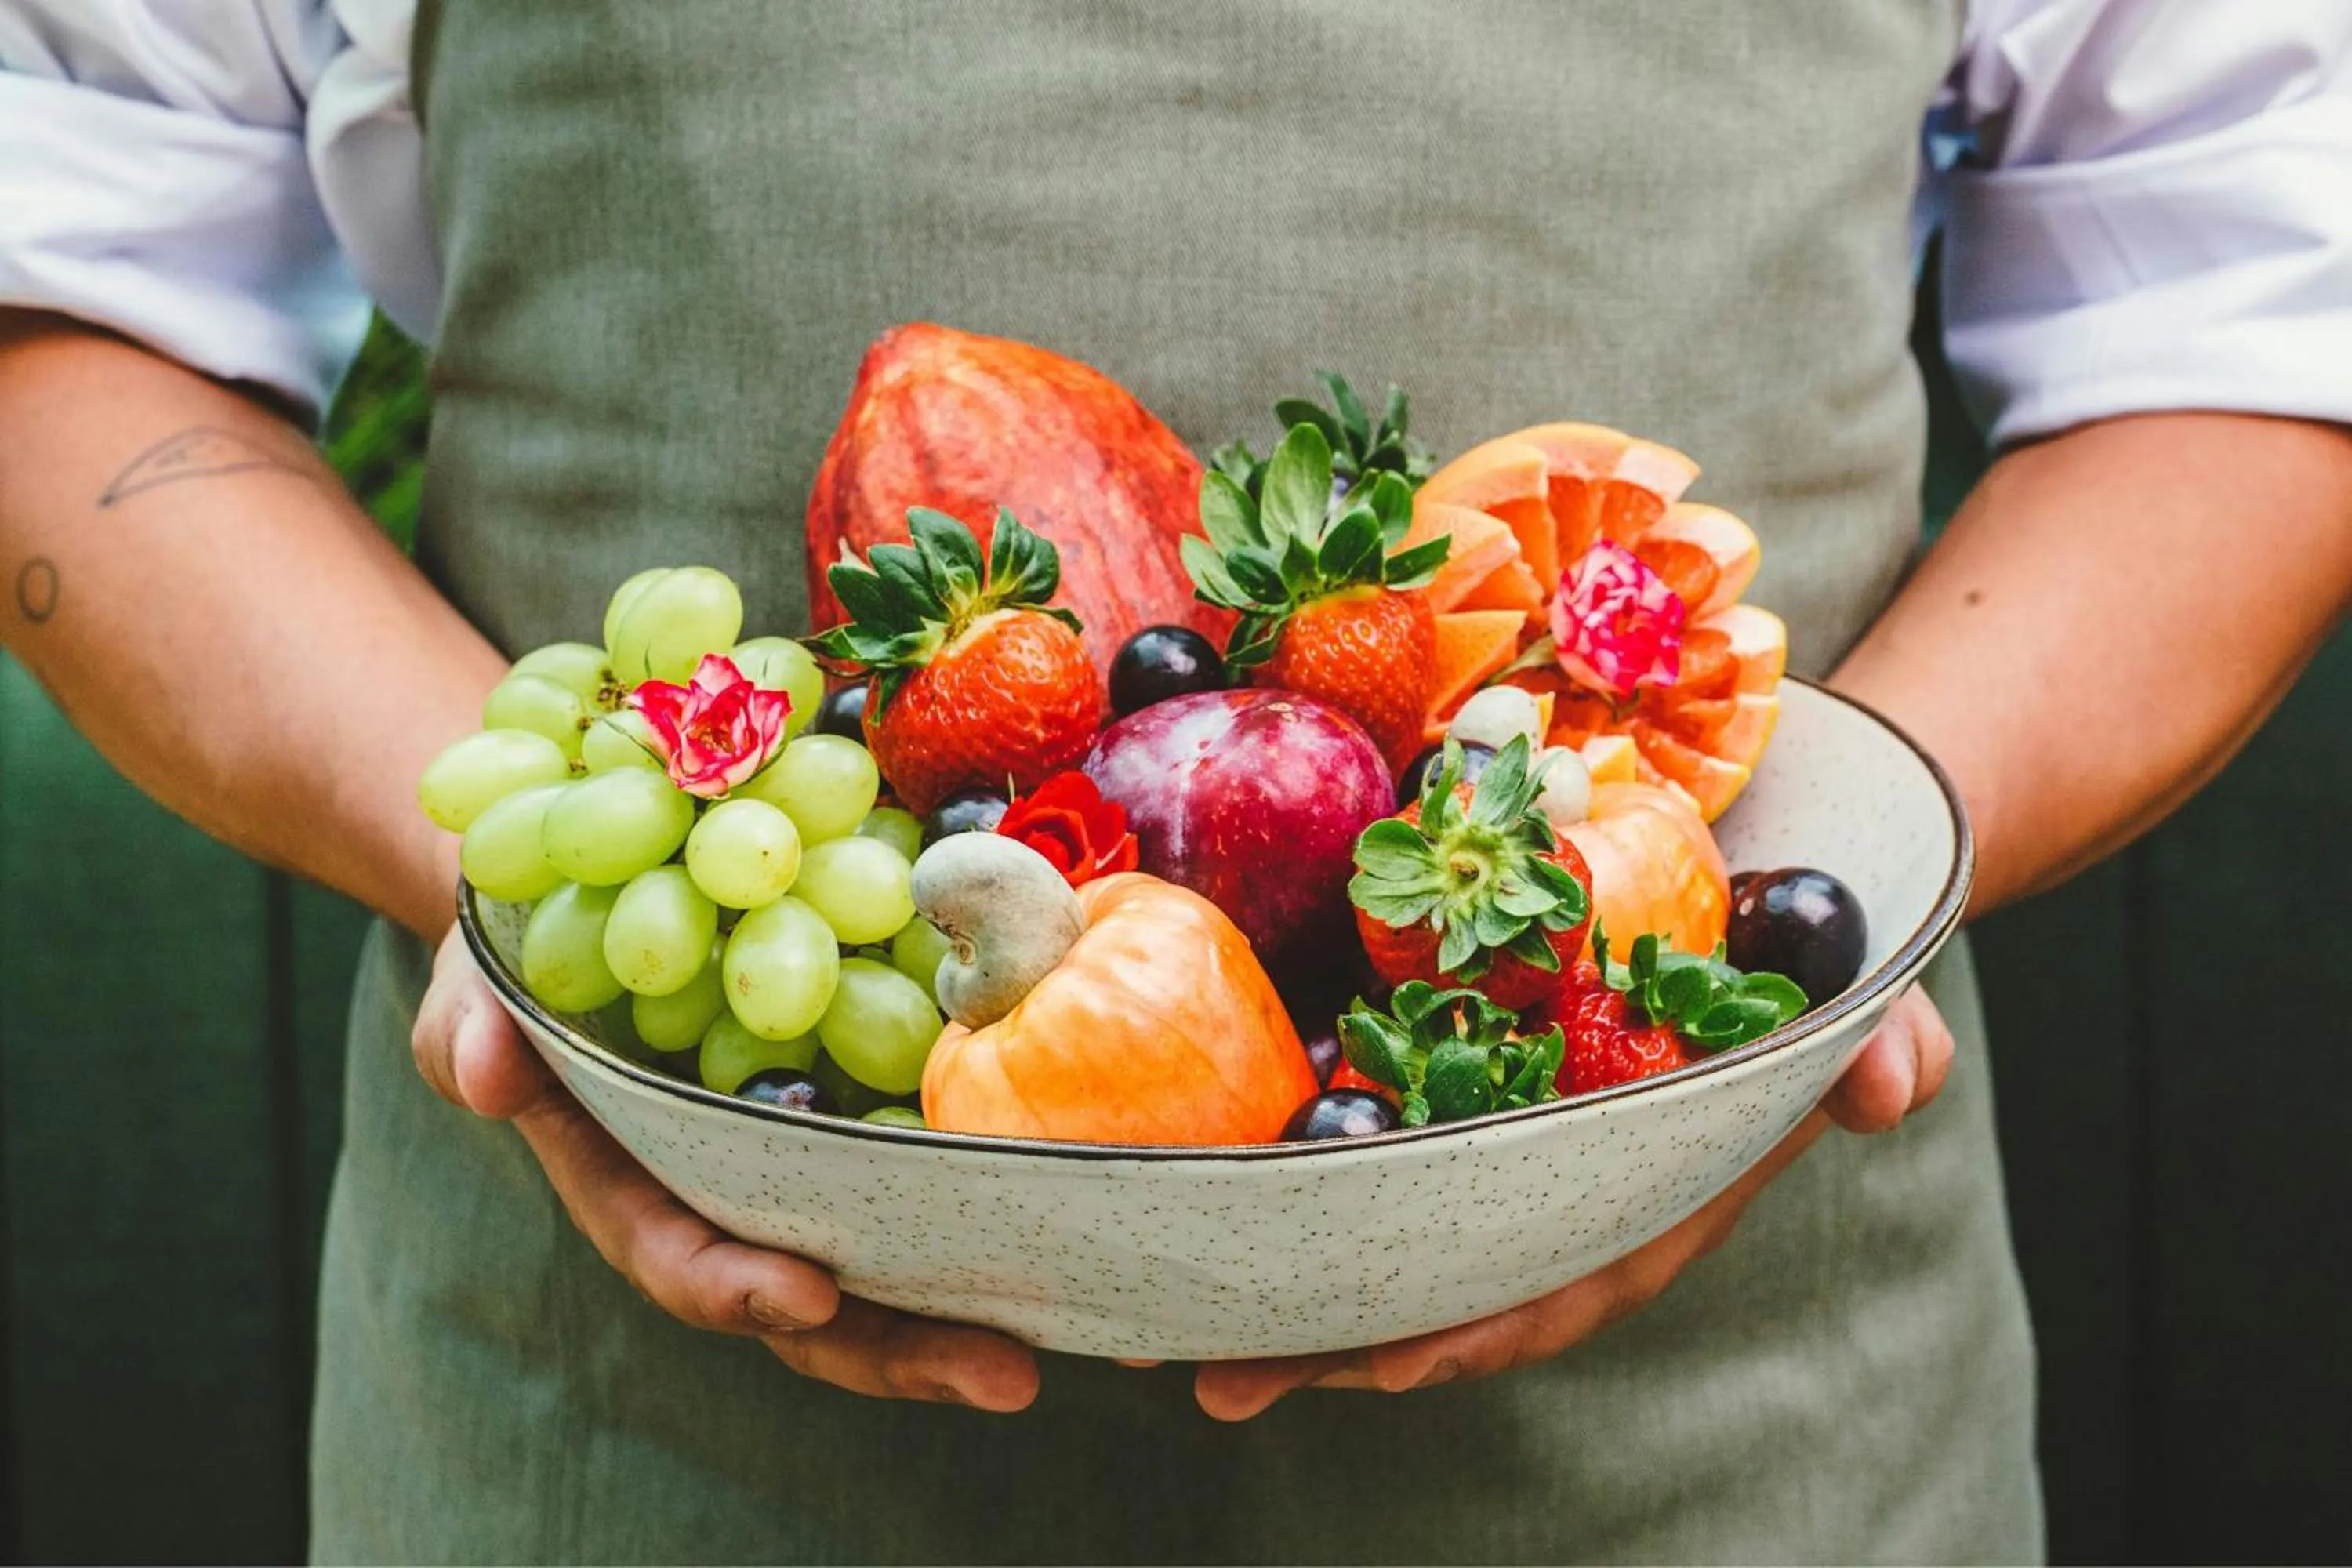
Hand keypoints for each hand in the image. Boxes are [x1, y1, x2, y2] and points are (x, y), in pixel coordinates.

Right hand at [411, 925, 1039, 1410]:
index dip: (740, 1287)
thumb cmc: (534, 944)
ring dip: (974, 1313)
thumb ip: (467, 1024)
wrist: (614, 883)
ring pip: (896, 1268)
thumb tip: (479, 1067)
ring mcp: (814, 1174)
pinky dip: (1008, 1216)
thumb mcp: (481, 971)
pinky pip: (942, 1184)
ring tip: (1067, 1344)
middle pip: (819, 1305)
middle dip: (902, 1349)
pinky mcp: (880, 1120)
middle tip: (1005, 1374)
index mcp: (637, 1186)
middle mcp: (735, 1201)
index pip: (685, 1259)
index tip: (808, 1295)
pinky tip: (1095, 1227)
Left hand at [1193, 985, 1953, 1419]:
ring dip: (1296, 1308)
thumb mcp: (1857, 991)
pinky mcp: (1450, 1109)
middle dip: (1350, 1346)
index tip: (1398, 1361)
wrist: (1762, 900)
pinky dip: (1294, 1216)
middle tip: (1231, 1376)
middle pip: (1455, 1296)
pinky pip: (1369, 1183)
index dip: (1487, 1326)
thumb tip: (1898, 1080)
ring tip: (1181, 1344)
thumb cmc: (1801, 963)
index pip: (1570, 1285)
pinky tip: (1204, 1229)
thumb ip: (1881, 1036)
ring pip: (1396, 1259)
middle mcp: (1570, 1202)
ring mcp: (1504, 1165)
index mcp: (1656, 1198)